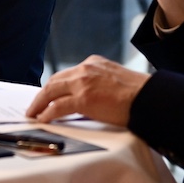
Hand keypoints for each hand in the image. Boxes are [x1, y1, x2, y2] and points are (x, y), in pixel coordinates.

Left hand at [25, 55, 149, 126]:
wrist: (150, 98)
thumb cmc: (139, 93)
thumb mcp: (115, 80)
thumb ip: (99, 83)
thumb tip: (88, 98)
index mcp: (94, 63)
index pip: (67, 74)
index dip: (56, 86)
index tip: (48, 94)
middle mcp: (86, 68)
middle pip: (55, 81)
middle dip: (43, 94)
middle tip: (34, 105)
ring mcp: (83, 82)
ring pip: (52, 91)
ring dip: (40, 103)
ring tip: (33, 114)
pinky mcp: (83, 98)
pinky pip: (58, 107)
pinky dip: (47, 113)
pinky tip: (42, 119)